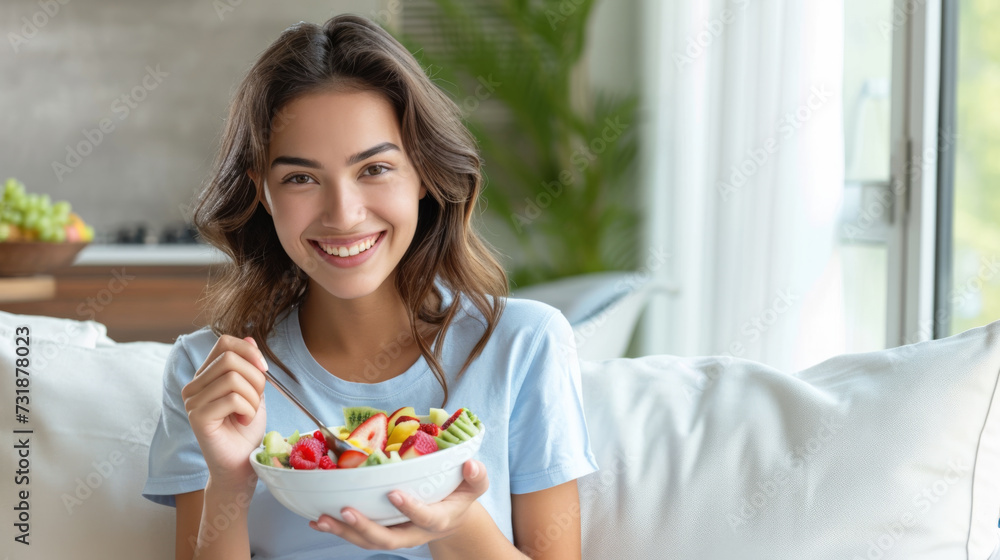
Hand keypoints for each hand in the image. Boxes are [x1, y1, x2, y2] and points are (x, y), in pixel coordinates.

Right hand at [181, 334, 267, 488]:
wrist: (241, 464)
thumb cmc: (246, 430)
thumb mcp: (254, 391)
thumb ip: (250, 366)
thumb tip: (249, 336)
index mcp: (206, 376)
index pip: (224, 343)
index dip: (249, 351)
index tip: (264, 370)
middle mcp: (193, 386)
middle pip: (231, 359)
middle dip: (256, 378)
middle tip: (256, 401)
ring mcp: (191, 401)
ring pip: (233, 378)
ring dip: (253, 397)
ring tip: (249, 414)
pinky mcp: (197, 417)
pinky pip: (232, 398)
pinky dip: (248, 410)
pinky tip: (243, 422)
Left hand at [308, 459, 489, 548]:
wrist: (452, 518)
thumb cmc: (460, 496)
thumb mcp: (474, 486)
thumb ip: (476, 476)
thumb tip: (471, 463)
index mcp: (438, 519)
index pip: (425, 518)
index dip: (410, 509)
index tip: (394, 494)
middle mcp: (414, 533)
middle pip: (389, 539)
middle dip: (365, 527)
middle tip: (346, 510)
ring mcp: (397, 535)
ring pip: (369, 541)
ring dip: (344, 531)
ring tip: (322, 519)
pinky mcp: (383, 532)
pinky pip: (359, 536)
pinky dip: (338, 529)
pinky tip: (318, 519)